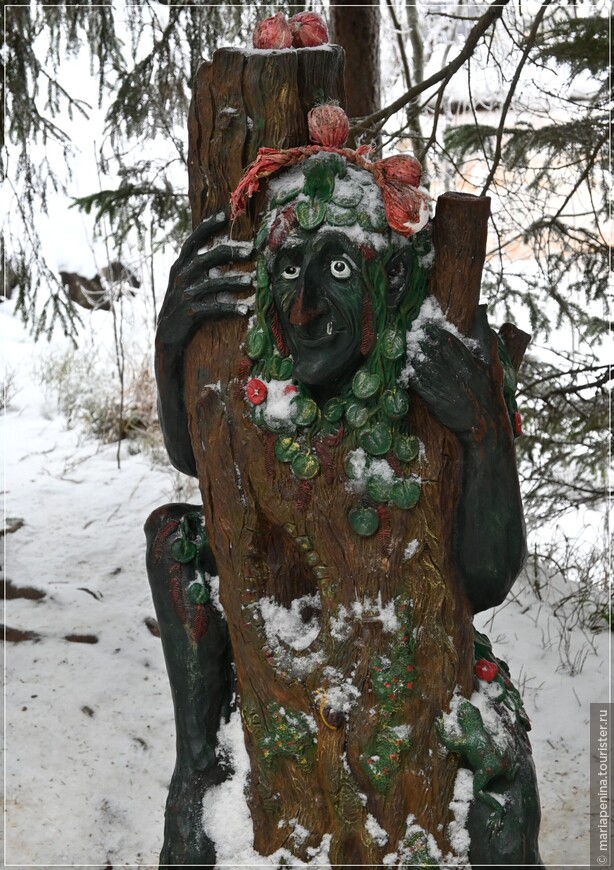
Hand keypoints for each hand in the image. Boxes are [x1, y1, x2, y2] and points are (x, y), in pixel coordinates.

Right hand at [157, 211, 254, 348]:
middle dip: (229, 252)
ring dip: (235, 281)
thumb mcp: (184, 282)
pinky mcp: (191, 312)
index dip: (207, 227)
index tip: (224, 215)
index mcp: (179, 266)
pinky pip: (215, 307)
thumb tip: (219, 251)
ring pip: (214, 283)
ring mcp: (186, 295)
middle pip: (207, 258)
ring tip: (252, 281)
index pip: (192, 241)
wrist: (166, 336)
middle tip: (250, 251)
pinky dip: (231, 308)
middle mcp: (181, 277)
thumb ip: (196, 267)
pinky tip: (246, 309)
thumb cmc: (181, 305)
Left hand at [405, 304, 501, 439]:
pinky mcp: (431, 398)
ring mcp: (441, 383)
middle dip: (417, 339)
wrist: (483, 425)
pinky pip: (415, 382)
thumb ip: (485, 335)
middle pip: (429, 348)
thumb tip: (482, 308)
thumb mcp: (492, 361)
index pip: (444, 338)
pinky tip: (405, 368)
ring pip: (420, 363)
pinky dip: (408, 373)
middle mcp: (452, 369)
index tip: (423, 323)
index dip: (431, 329)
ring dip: (411, 354)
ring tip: (405, 348)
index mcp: (466, 359)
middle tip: (409, 332)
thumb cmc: (489, 392)